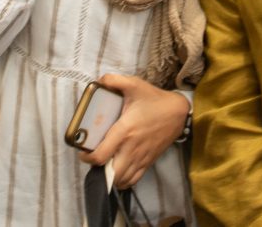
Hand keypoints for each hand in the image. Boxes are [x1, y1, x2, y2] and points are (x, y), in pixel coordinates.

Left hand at [79, 74, 190, 188]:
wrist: (178, 112)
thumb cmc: (154, 99)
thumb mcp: (134, 84)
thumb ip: (114, 80)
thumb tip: (98, 81)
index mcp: (125, 130)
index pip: (101, 155)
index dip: (88, 157)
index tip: (83, 151)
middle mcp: (132, 148)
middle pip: (111, 173)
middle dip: (98, 170)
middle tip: (94, 158)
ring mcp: (141, 157)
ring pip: (121, 179)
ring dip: (110, 176)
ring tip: (105, 165)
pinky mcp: (149, 162)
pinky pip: (133, 180)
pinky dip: (123, 180)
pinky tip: (118, 171)